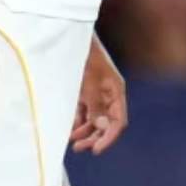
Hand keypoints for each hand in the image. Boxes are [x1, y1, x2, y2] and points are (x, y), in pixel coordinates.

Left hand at [72, 34, 127, 154]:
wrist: (69, 35)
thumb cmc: (83, 55)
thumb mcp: (89, 79)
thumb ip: (95, 103)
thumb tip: (102, 126)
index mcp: (116, 92)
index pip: (118, 122)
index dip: (108, 137)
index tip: (96, 150)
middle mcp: (107, 95)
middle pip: (105, 123)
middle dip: (93, 136)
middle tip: (78, 148)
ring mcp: (95, 92)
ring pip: (93, 118)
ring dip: (84, 131)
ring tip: (70, 140)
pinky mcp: (82, 89)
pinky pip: (82, 110)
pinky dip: (76, 120)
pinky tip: (68, 128)